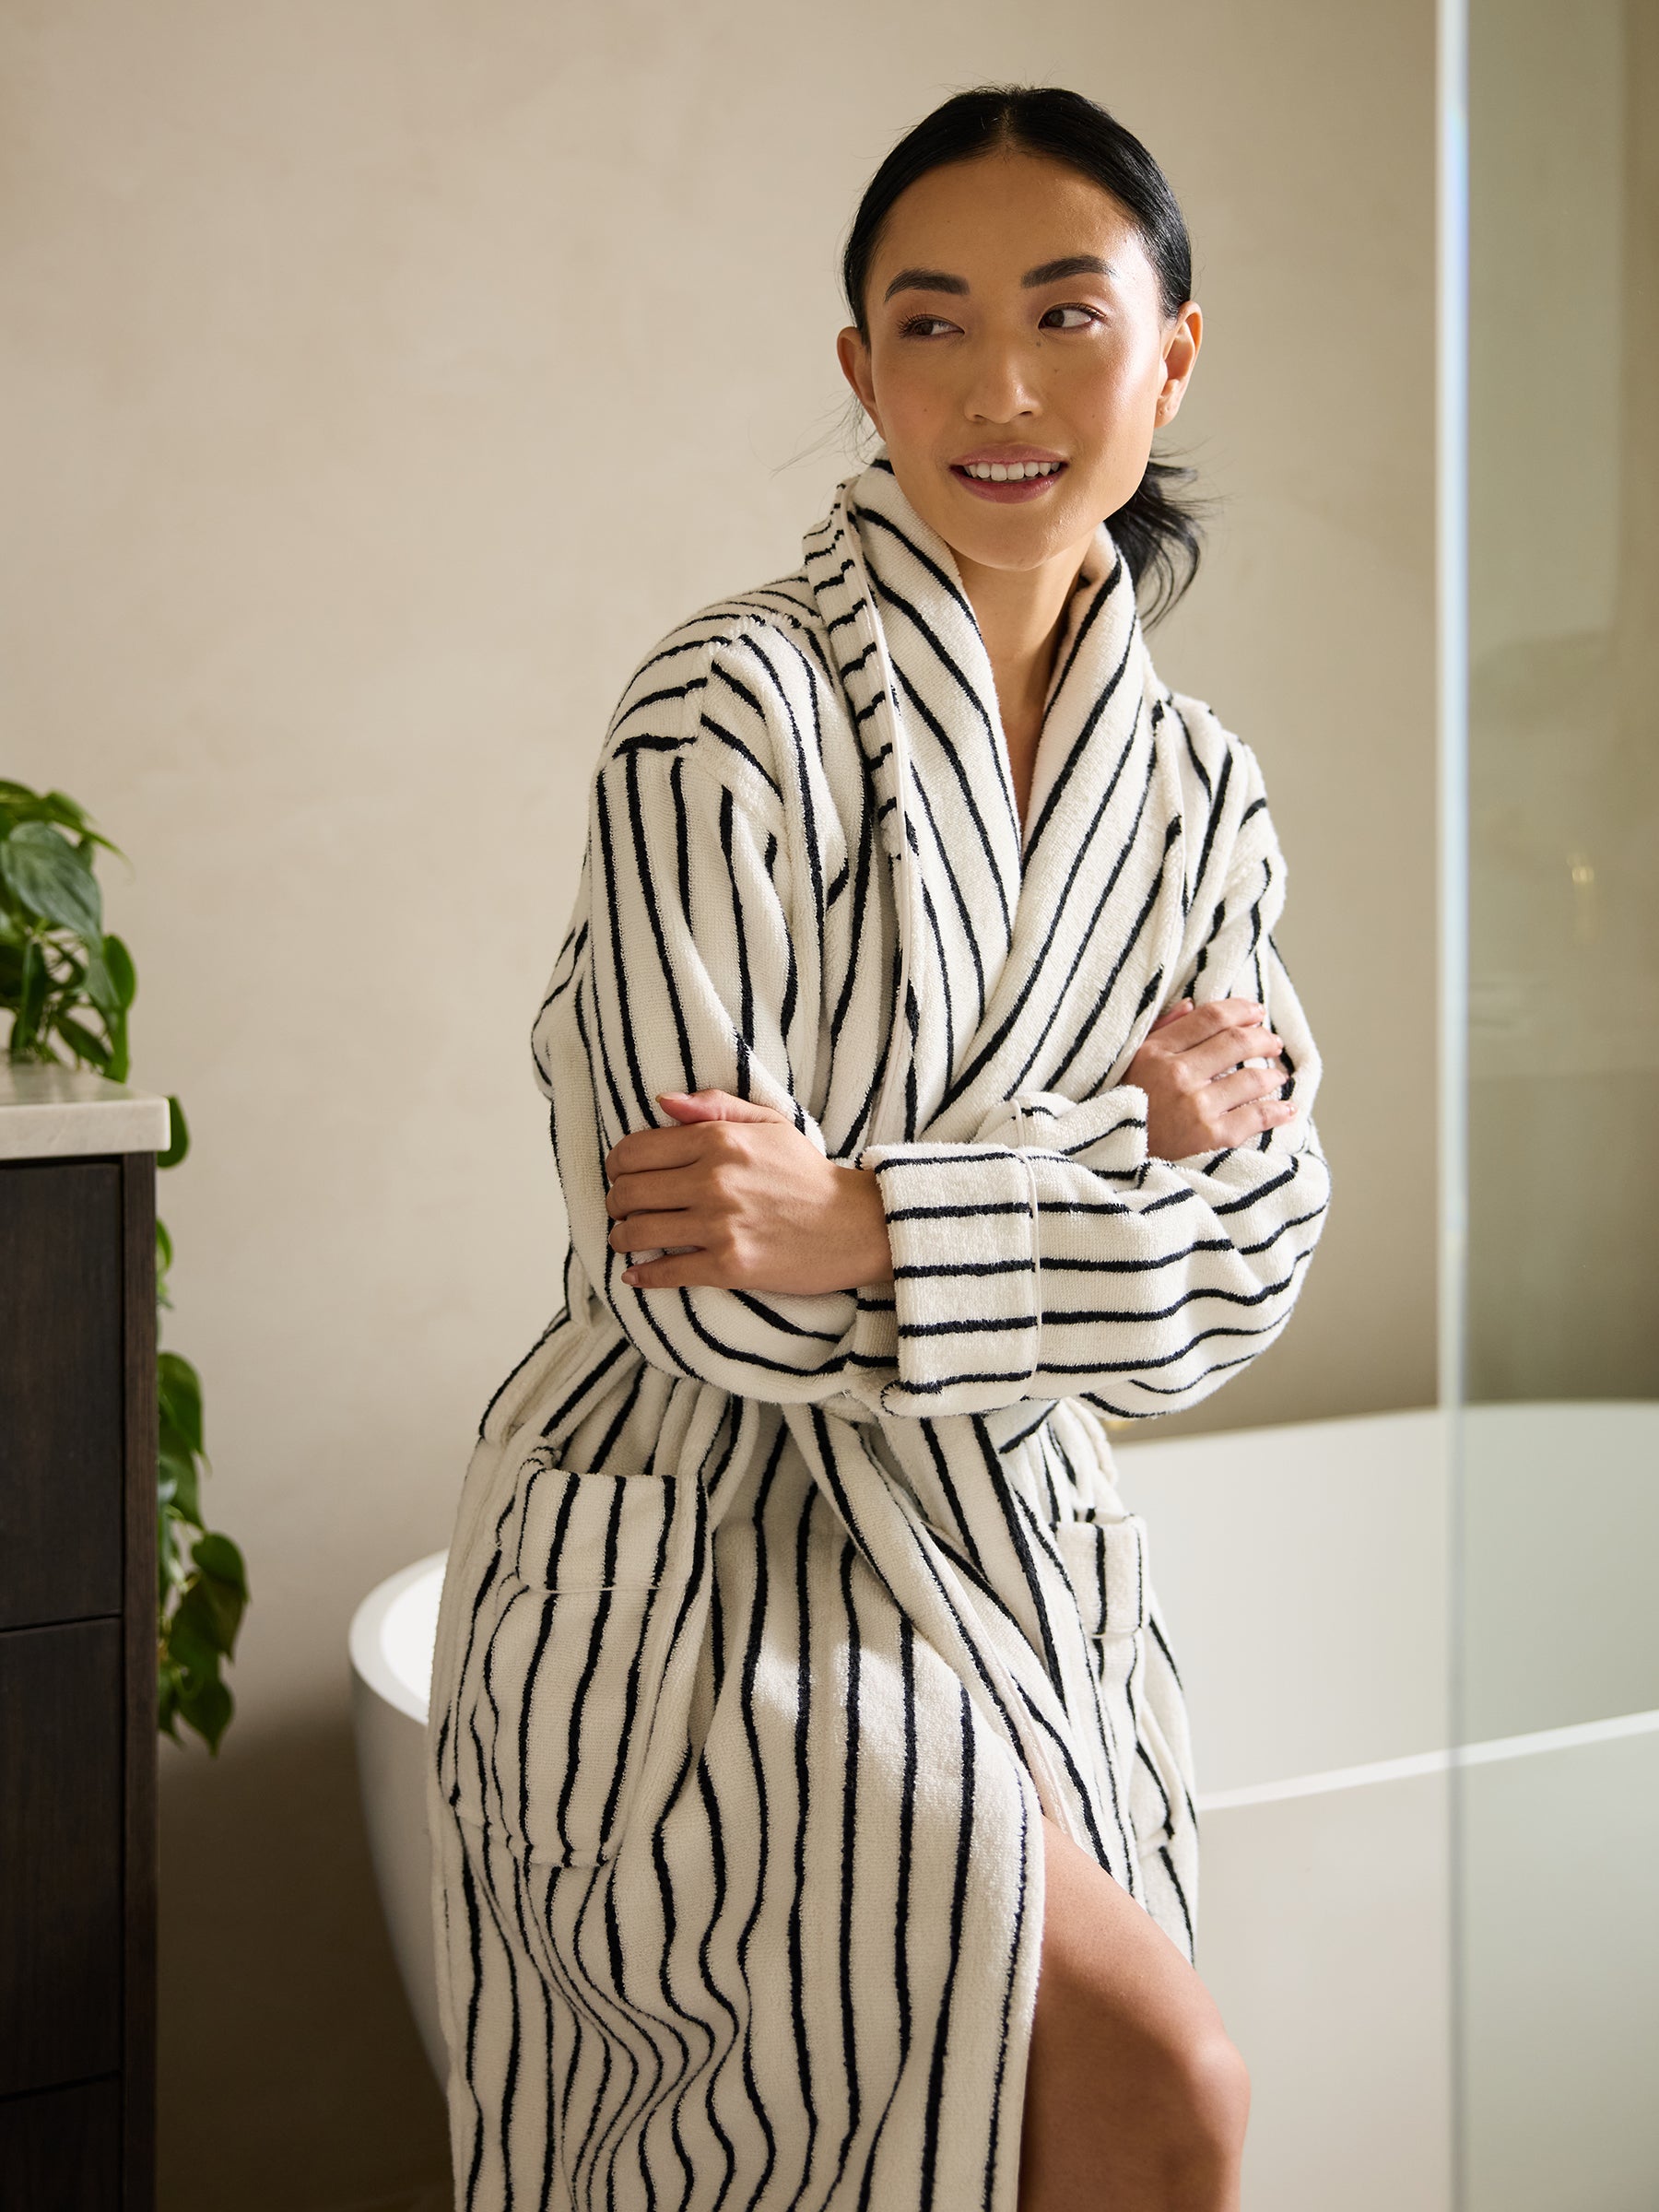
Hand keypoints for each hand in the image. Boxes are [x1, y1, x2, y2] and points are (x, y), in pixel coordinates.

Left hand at [603, 1088, 894, 1293]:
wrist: (855, 1225)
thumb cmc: (807, 1174)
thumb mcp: (769, 1123)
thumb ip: (715, 1106)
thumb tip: (662, 1102)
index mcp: (719, 1140)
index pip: (636, 1150)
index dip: (616, 1165)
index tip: (620, 1175)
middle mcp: (714, 1180)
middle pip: (629, 1192)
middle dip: (616, 1202)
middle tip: (620, 1209)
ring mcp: (720, 1225)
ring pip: (639, 1232)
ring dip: (623, 1237)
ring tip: (626, 1238)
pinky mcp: (729, 1266)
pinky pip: (666, 1272)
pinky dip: (643, 1275)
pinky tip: (635, 1274)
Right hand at [1125, 996, 1293, 1160]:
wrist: (1113, 1162)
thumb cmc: (1121, 1112)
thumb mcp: (1128, 1066)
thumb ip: (1160, 1033)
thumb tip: (1191, 1005)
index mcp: (1155, 1053)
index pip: (1209, 1018)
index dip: (1240, 1010)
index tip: (1256, 1013)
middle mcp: (1177, 1075)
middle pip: (1236, 1042)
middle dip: (1263, 1039)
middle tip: (1273, 1043)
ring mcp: (1196, 1107)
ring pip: (1251, 1079)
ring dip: (1272, 1075)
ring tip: (1277, 1076)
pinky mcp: (1211, 1137)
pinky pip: (1256, 1117)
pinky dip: (1277, 1111)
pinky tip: (1287, 1109)